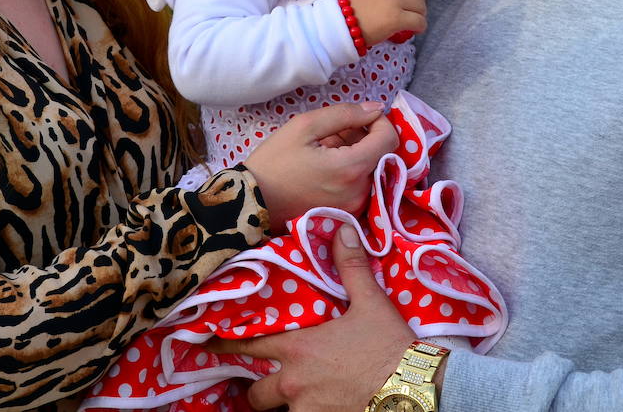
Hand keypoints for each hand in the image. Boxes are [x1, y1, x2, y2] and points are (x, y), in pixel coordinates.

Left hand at [227, 224, 416, 411]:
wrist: (415, 389)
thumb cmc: (390, 346)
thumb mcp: (371, 303)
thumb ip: (350, 267)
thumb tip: (341, 229)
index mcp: (299, 349)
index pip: (250, 345)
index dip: (227, 345)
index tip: (208, 344)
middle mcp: (294, 383)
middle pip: (256, 394)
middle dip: (257, 391)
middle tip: (261, 386)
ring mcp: (307, 410)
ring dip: (280, 409)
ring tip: (290, 403)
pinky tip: (317, 410)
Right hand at [245, 104, 396, 231]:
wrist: (251, 202)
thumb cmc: (274, 160)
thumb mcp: (305, 126)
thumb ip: (345, 114)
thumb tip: (376, 108)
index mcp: (351, 168)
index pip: (390, 139)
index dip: (380, 121)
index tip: (361, 116)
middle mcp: (360, 191)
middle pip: (381, 154)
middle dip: (364, 136)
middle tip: (335, 131)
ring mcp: (355, 206)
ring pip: (372, 168)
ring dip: (357, 153)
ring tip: (326, 147)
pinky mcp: (347, 213)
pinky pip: (361, 184)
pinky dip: (351, 170)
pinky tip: (327, 164)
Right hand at [346, 0, 439, 45]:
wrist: (340, 25)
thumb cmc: (355, 8)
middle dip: (419, 1)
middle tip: (410, 11)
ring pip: (421, 6)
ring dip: (419, 15)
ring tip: (408, 22)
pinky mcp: (396, 17)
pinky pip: (420, 21)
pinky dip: (420, 26)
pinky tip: (414, 29)